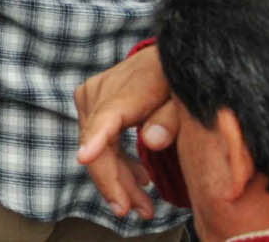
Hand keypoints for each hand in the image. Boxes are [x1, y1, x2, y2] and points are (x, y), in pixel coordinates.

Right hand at [74, 44, 176, 220]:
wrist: (164, 56)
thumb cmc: (176, 78)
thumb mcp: (183, 98)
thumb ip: (170, 119)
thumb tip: (151, 140)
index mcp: (127, 88)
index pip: (107, 118)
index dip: (96, 141)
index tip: (84, 158)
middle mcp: (99, 91)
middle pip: (97, 143)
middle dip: (114, 182)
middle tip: (139, 211)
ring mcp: (91, 97)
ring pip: (95, 148)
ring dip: (117, 179)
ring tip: (143, 206)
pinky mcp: (91, 104)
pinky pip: (97, 141)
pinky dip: (115, 164)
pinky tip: (138, 179)